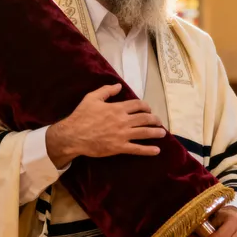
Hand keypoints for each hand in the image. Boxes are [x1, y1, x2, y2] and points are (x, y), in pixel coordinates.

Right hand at [45, 84, 165, 167]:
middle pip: (145, 118)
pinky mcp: (119, 147)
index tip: (148, 109)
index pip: (138, 105)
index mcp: (117, 108)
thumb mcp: (92, 98)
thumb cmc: (81, 116)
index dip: (146, 106)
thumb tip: (119, 86)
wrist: (73, 135)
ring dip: (156, 132)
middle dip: (154, 119)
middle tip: (158, 121)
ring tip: (162, 133)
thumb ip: (106, 91)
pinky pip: (137, 149)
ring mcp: (122, 135)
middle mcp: (123, 120)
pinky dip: (148, 150)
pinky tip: (156, 150)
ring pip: (144, 133)